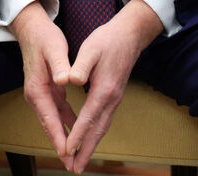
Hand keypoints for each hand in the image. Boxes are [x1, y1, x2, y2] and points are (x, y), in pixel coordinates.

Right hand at [9, 1, 77, 170]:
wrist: (31, 29)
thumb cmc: (44, 38)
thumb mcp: (55, 49)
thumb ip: (60, 66)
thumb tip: (65, 81)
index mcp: (37, 89)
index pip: (49, 119)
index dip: (59, 137)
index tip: (67, 154)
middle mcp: (36, 95)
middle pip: (50, 126)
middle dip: (61, 146)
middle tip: (73, 166)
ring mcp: (41, 94)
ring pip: (53, 122)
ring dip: (64, 138)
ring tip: (76, 156)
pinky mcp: (47, 90)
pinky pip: (57, 112)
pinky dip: (66, 123)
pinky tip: (77, 130)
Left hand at [62, 0, 164, 172]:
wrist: (129, 35)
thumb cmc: (107, 40)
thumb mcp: (90, 49)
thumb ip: (80, 66)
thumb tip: (70, 80)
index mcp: (104, 89)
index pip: (88, 117)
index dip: (78, 134)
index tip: (68, 149)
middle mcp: (111, 98)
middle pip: (98, 130)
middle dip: (86, 150)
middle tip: (75, 169)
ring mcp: (114, 99)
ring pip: (102, 128)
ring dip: (91, 146)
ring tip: (80, 162)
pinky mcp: (113, 96)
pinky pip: (103, 121)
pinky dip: (94, 134)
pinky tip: (87, 140)